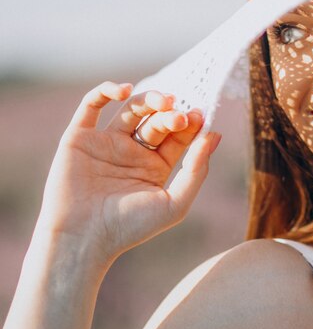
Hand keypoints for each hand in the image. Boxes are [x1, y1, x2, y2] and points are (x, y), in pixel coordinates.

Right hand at [35, 81, 220, 265]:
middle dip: (171, 115)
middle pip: (157, 121)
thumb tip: (215, 135)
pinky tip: (125, 90)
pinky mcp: (80, 137)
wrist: (82, 238)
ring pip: (130, 109)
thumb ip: (197, 170)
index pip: (178, 136)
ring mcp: (106, 143)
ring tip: (164, 102)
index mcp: (156, 166)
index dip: (190, 123)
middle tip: (180, 116)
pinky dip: (106, 91)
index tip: (200, 115)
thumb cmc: (130, 227)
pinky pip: (91, 105)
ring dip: (148, 100)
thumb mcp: (175, 203)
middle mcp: (132, 151)